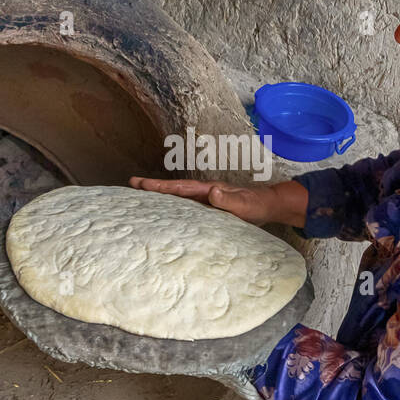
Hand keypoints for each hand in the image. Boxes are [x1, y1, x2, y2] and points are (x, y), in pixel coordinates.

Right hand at [128, 176, 275, 225]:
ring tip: (139, 199)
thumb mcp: (246, 205)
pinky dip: (172, 208)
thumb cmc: (257, 205)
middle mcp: (204, 193)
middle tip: (131, 185)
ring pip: (178, 198)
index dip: (161, 186)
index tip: (141, 184)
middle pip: (174, 190)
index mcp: (209, 190)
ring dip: (160, 198)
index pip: (181, 188)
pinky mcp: (209, 210)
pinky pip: (186, 208)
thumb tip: (213, 191)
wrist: (269, 205)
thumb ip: (230, 200)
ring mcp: (206, 201)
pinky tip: (164, 215)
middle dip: (153, 188)